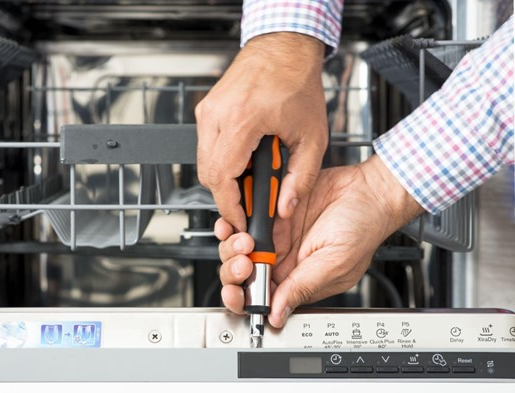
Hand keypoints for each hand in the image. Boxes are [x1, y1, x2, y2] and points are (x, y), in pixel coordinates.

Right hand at [196, 32, 327, 231]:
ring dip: (224, 178)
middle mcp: (217, 116)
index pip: (221, 179)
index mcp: (241, 121)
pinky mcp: (207, 109)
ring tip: (252, 179)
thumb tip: (285, 208)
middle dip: (226, 196)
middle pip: (208, 175)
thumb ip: (301, 178)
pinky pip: (206, 146)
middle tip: (249, 204)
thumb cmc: (298, 82)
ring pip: (204, 162)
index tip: (240, 221)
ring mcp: (208, 111)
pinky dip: (222, 160)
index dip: (229, 207)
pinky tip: (244, 160)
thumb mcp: (312, 137)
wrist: (284, 47)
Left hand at [215, 155, 424, 326]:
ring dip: (231, 247)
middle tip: (244, 262)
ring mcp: (275, 238)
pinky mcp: (271, 215)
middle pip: (242, 276)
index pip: (261, 299)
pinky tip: (234, 224)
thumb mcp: (334, 263)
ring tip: (243, 240)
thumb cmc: (363, 228)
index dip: (243, 299)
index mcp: (298, 281)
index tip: (237, 293)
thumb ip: (302, 288)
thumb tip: (278, 316)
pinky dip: (232, 224)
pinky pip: (243, 221)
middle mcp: (283, 261)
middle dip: (233, 272)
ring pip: (236, 250)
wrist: (368, 189)